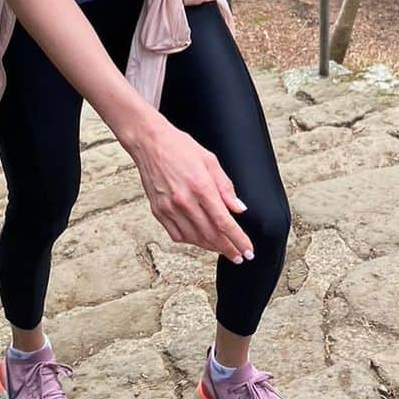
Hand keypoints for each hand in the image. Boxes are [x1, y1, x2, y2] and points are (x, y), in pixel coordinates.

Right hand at [127, 116, 252, 264]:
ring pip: (194, 238)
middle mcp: (184, 201)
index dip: (238, 240)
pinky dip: (191, 241)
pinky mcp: (158, 212)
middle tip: (238, 256)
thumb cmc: (180, 148)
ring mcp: (169, 208)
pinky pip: (177, 235)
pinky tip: (200, 239)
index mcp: (201, 186)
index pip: (224, 222)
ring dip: (211, 247)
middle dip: (228, 249)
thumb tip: (239, 209)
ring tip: (223, 249)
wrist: (150, 143)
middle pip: (211, 235)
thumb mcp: (210, 161)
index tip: (248, 251)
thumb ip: (226, 187)